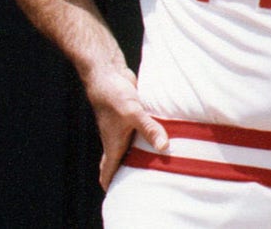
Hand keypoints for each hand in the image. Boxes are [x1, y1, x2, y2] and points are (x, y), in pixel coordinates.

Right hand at [84, 64, 170, 189]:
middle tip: (139, 186)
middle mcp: (116, 139)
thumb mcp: (133, 112)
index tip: (118, 197)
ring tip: (153, 166)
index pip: (108, 171)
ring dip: (137, 156)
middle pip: (117, 163)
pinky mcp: (130, 115)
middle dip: (125, 175)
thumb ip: (149, 129)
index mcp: (112, 144)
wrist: (106, 72)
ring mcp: (122, 127)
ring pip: (129, 147)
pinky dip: (146, 138)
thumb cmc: (114, 95)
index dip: (110, 185)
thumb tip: (164, 147)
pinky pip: (138, 131)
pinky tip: (159, 138)